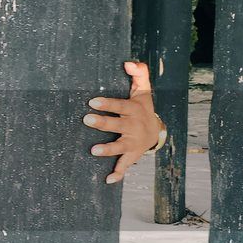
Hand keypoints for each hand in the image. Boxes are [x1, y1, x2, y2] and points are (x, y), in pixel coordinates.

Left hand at [83, 60, 161, 184]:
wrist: (156, 131)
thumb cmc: (142, 108)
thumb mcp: (143, 90)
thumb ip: (139, 73)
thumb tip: (128, 62)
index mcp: (134, 110)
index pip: (120, 105)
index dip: (107, 104)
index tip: (92, 102)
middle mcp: (133, 126)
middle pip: (117, 125)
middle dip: (103, 123)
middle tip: (87, 119)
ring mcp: (132, 142)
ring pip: (120, 147)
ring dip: (108, 149)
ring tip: (94, 150)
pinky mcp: (131, 155)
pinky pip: (125, 165)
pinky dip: (118, 173)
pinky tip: (107, 180)